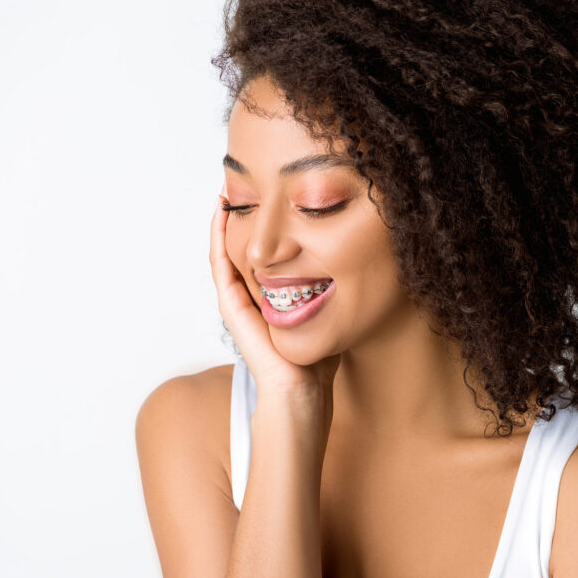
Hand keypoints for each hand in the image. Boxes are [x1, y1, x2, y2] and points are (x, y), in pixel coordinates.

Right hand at [209, 184, 340, 404]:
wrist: (303, 395)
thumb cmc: (318, 366)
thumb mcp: (329, 315)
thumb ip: (334, 293)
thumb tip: (359, 265)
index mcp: (272, 299)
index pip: (263, 255)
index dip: (263, 226)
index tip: (271, 197)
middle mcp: (251, 298)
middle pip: (242, 248)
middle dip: (244, 217)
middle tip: (244, 183)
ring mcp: (239, 303)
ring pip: (226, 251)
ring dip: (224, 220)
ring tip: (227, 188)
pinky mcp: (233, 309)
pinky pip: (220, 265)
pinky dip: (218, 238)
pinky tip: (220, 213)